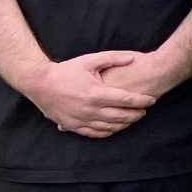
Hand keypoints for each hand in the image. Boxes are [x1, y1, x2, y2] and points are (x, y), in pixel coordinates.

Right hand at [29, 50, 155, 138]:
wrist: (40, 83)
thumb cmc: (66, 70)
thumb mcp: (89, 60)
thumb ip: (113, 58)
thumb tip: (133, 57)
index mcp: (96, 93)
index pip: (126, 100)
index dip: (141, 101)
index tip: (151, 100)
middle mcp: (90, 110)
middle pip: (121, 116)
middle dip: (136, 114)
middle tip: (144, 110)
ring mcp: (81, 120)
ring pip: (110, 127)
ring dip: (125, 124)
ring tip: (133, 118)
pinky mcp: (74, 126)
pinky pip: (96, 133)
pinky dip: (109, 131)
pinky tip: (116, 127)